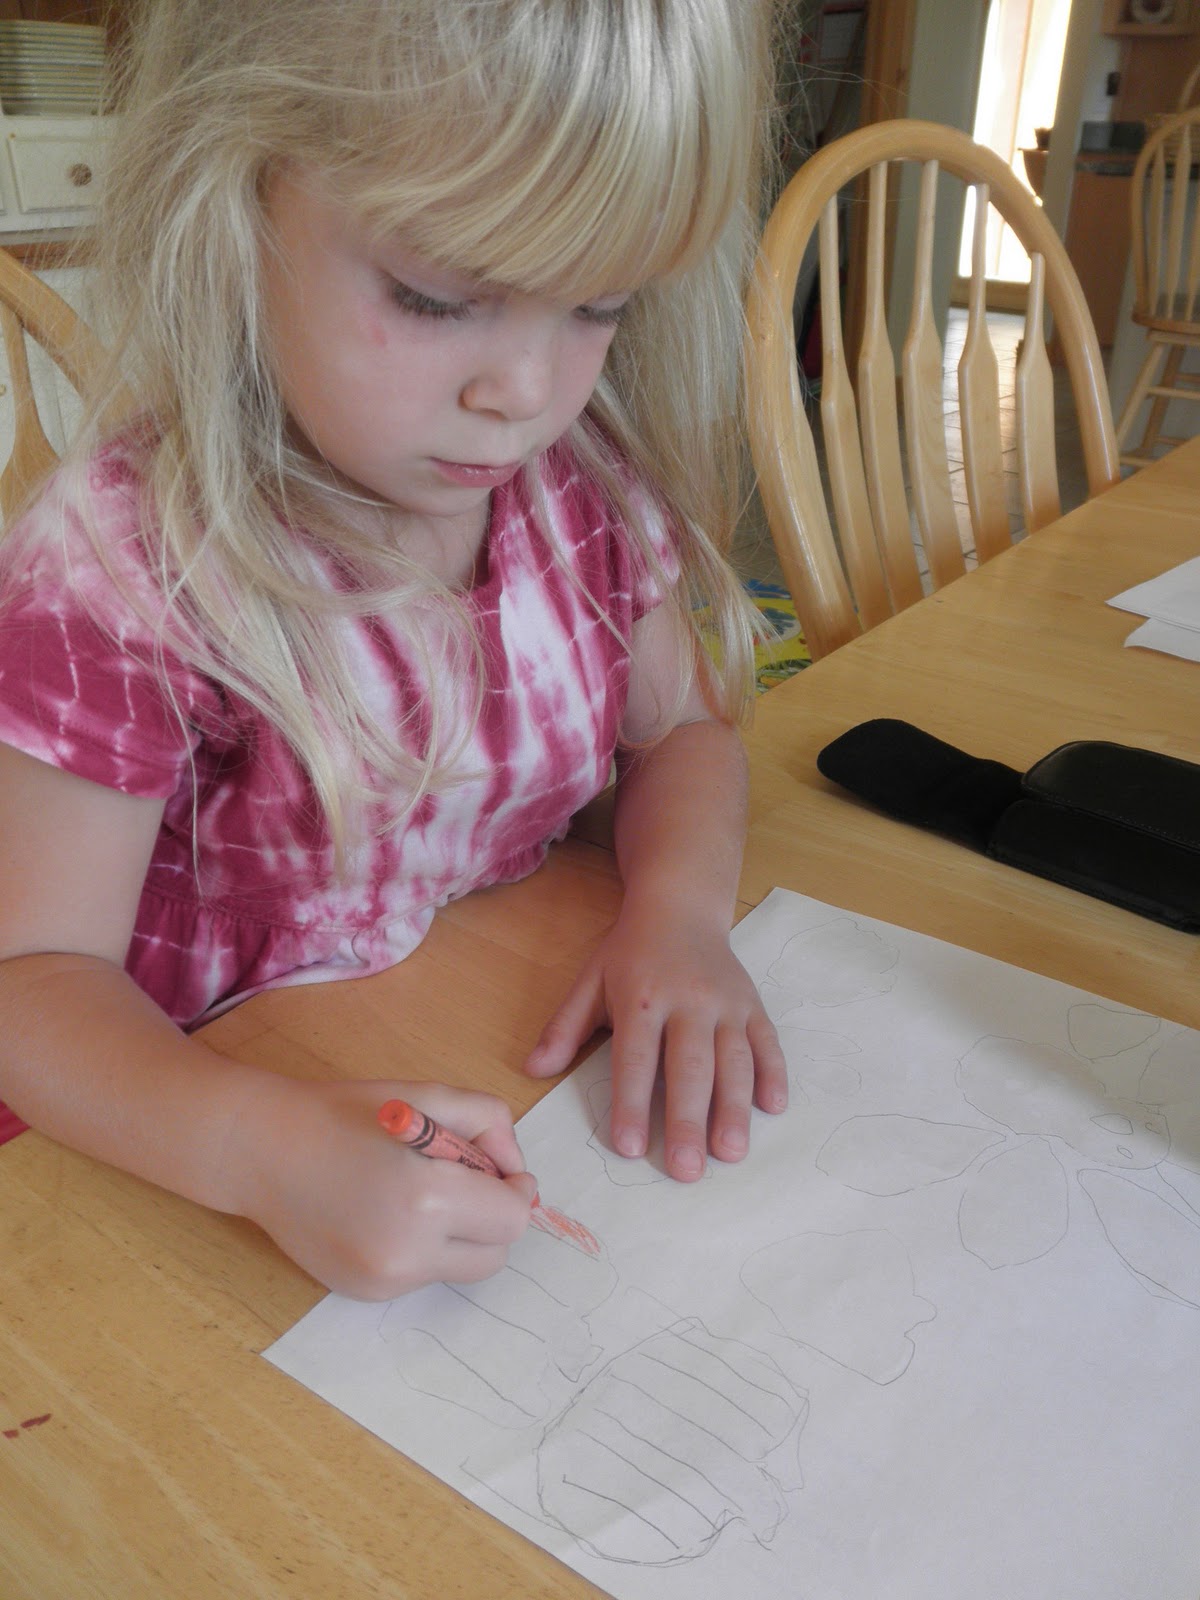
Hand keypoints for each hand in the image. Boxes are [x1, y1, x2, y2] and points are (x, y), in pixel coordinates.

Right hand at [226, 1075, 536, 1299]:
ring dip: (459, 1236)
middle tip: (469, 1183)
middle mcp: (408, 1254)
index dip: (516, 1192)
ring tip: (420, 1193)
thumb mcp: (430, 1096)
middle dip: (493, 1219)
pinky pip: (420, 1276)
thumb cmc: (348, 1114)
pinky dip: (422, 1248)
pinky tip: (387, 1213)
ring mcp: (382, 1282)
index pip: (511, 1220)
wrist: (264, 1151)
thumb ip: (491, 1124)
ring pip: (458, 1268)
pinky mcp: (364, 1294)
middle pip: (494, 1255)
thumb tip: (515, 1172)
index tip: (503, 1174)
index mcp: (428, 1200)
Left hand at [524, 903, 787, 1180]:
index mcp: (641, 997)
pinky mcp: (753, 1004)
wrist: (680, 906)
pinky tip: (772, 1109)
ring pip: (734, 1060)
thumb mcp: (590, 981)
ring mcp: (726, 1003)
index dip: (632, 1103)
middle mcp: (688, 1000)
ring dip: (734, 1108)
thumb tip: (532, 1071)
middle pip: (689, 1066)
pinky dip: (773, 1074)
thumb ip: (564, 1028)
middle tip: (687, 1171)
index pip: (635, 1058)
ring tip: (731, 1153)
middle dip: (688, 1120)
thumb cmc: (630, 953)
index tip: (630, 1148)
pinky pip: (767, 1042)